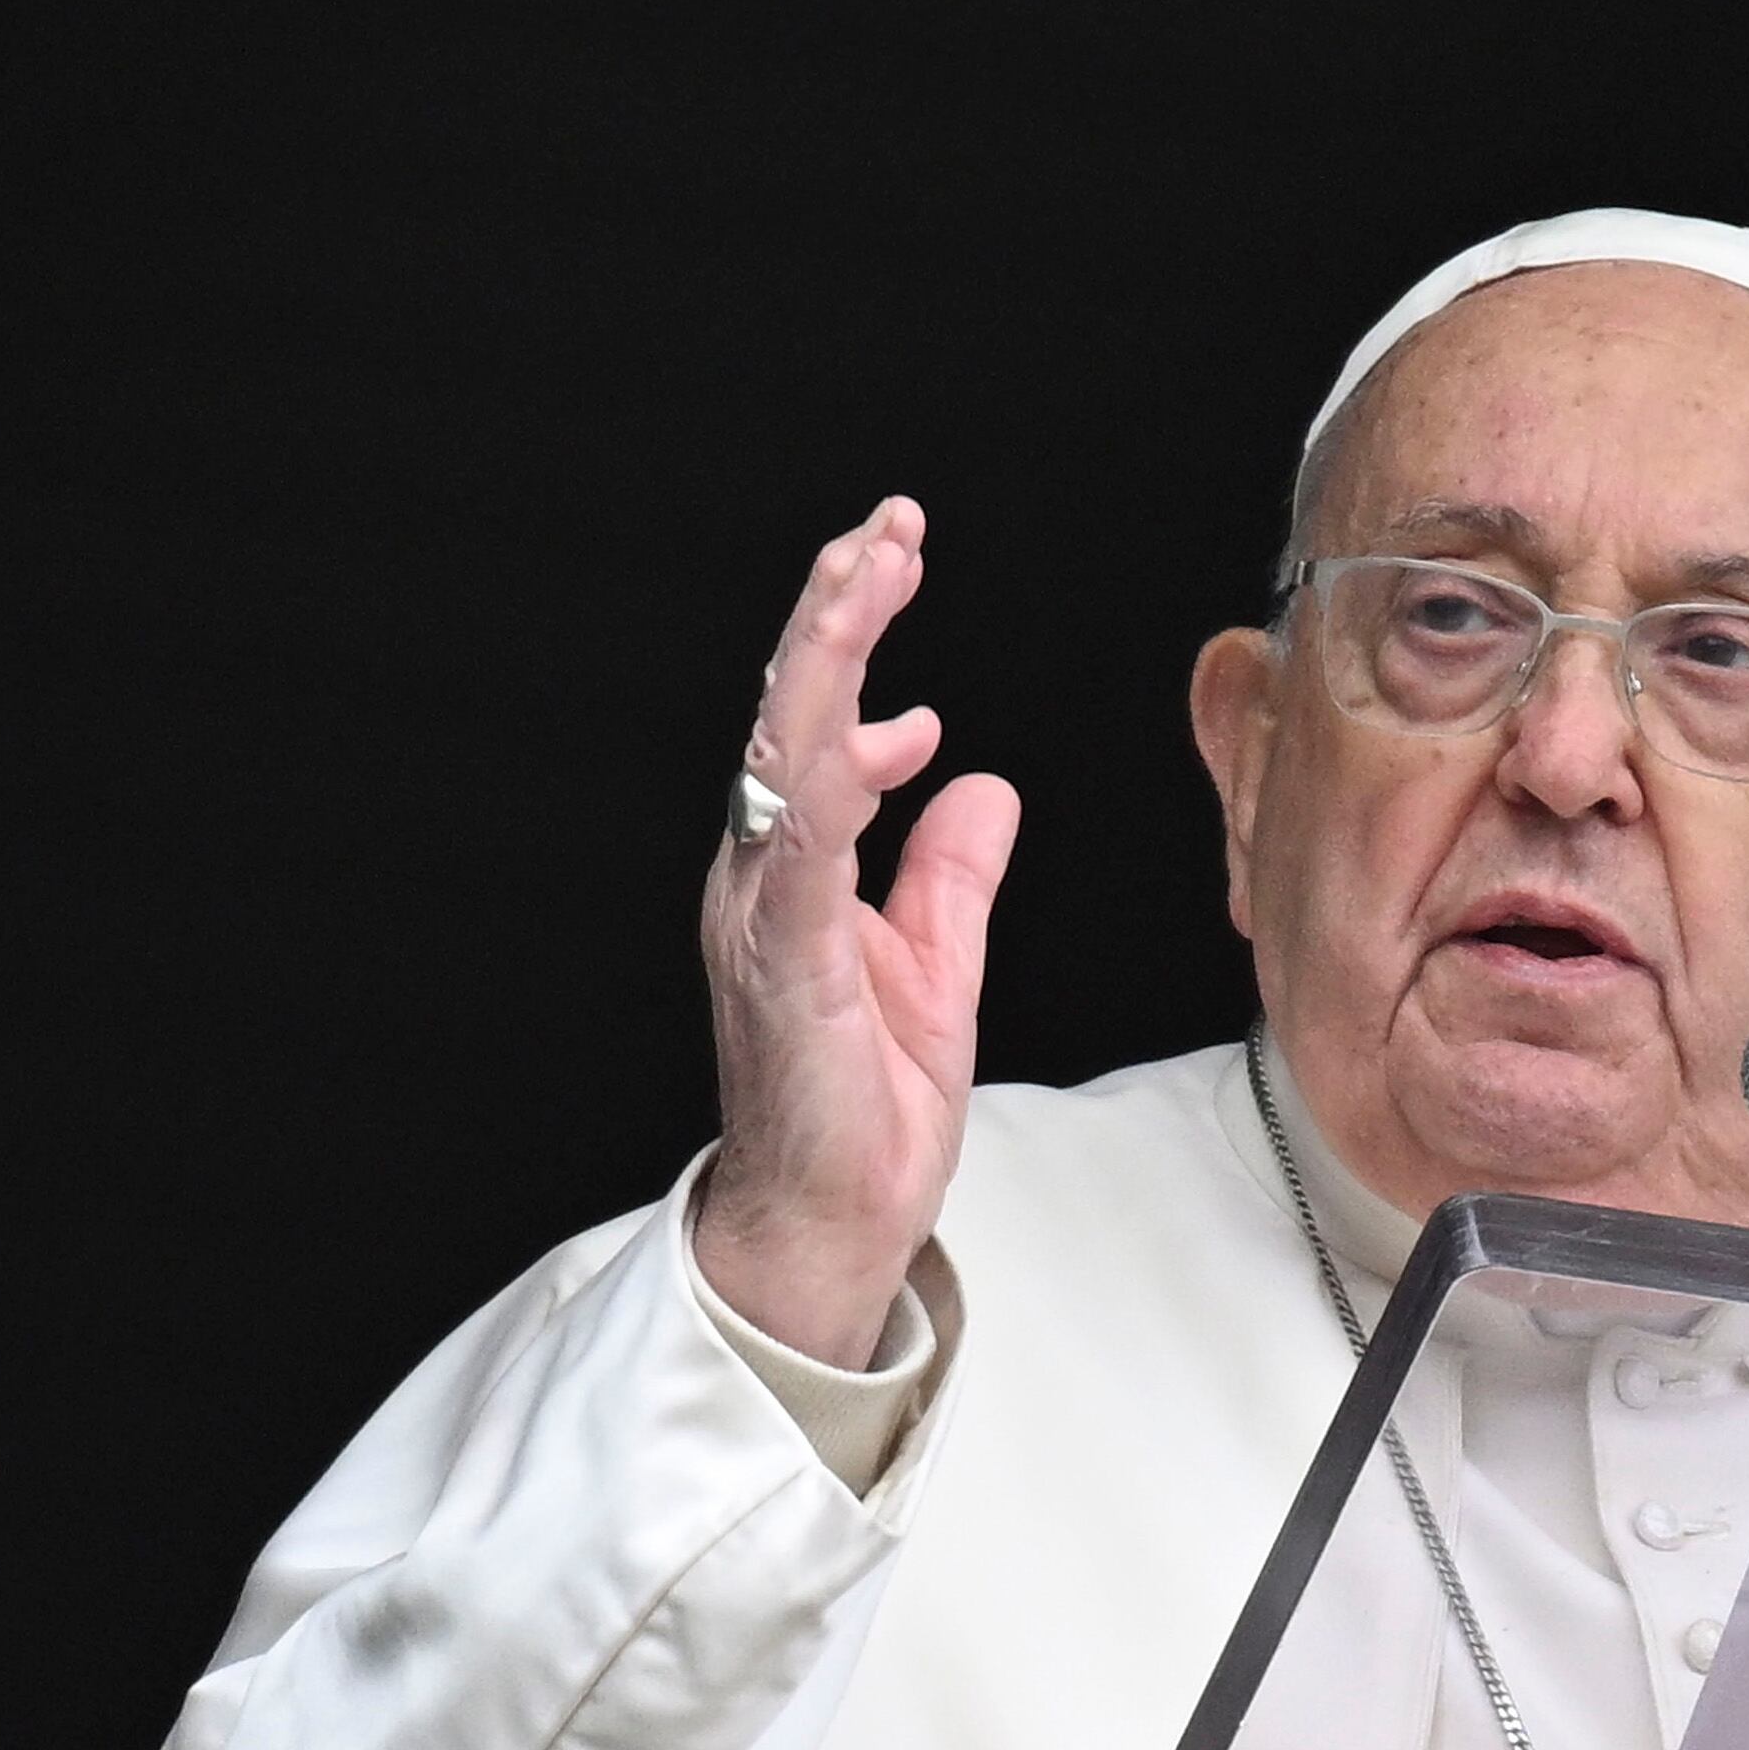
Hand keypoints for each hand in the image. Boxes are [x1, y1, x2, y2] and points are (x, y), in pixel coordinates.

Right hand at [691, 497, 1019, 1365]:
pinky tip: (879, 729)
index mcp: (795, 868)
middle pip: (788, 712)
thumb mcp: (938, 963)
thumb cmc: (866, 1111)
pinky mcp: (786, 968)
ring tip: (870, 574)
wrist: (831, 1222)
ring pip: (783, 757)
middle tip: (885, 527)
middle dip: (836, 610)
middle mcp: (765, 876)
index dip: (849, 632)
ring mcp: (766, 917)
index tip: (900, 558)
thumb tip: (983, 781)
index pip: (815, 722)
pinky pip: (803, 857)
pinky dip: (836, 785)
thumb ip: (951, 870)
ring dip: (830, 661)